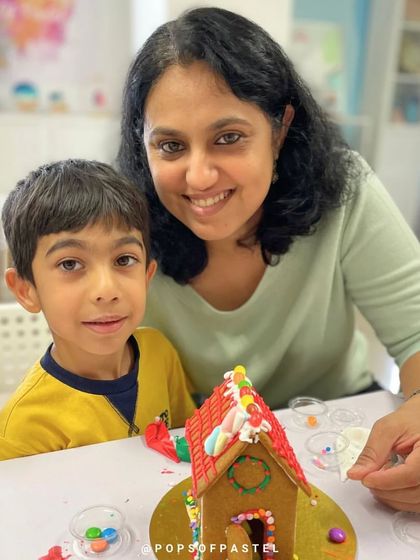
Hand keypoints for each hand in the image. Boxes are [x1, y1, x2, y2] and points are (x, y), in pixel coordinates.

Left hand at [347, 395, 419, 511]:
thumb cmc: (410, 420)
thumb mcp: (387, 429)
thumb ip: (372, 452)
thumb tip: (356, 473)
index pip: (410, 474)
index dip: (386, 480)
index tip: (365, 478)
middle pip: (413, 492)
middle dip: (385, 490)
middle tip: (366, 479)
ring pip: (415, 502)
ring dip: (391, 498)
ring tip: (376, 481)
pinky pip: (417, 503)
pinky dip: (400, 500)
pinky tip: (388, 488)